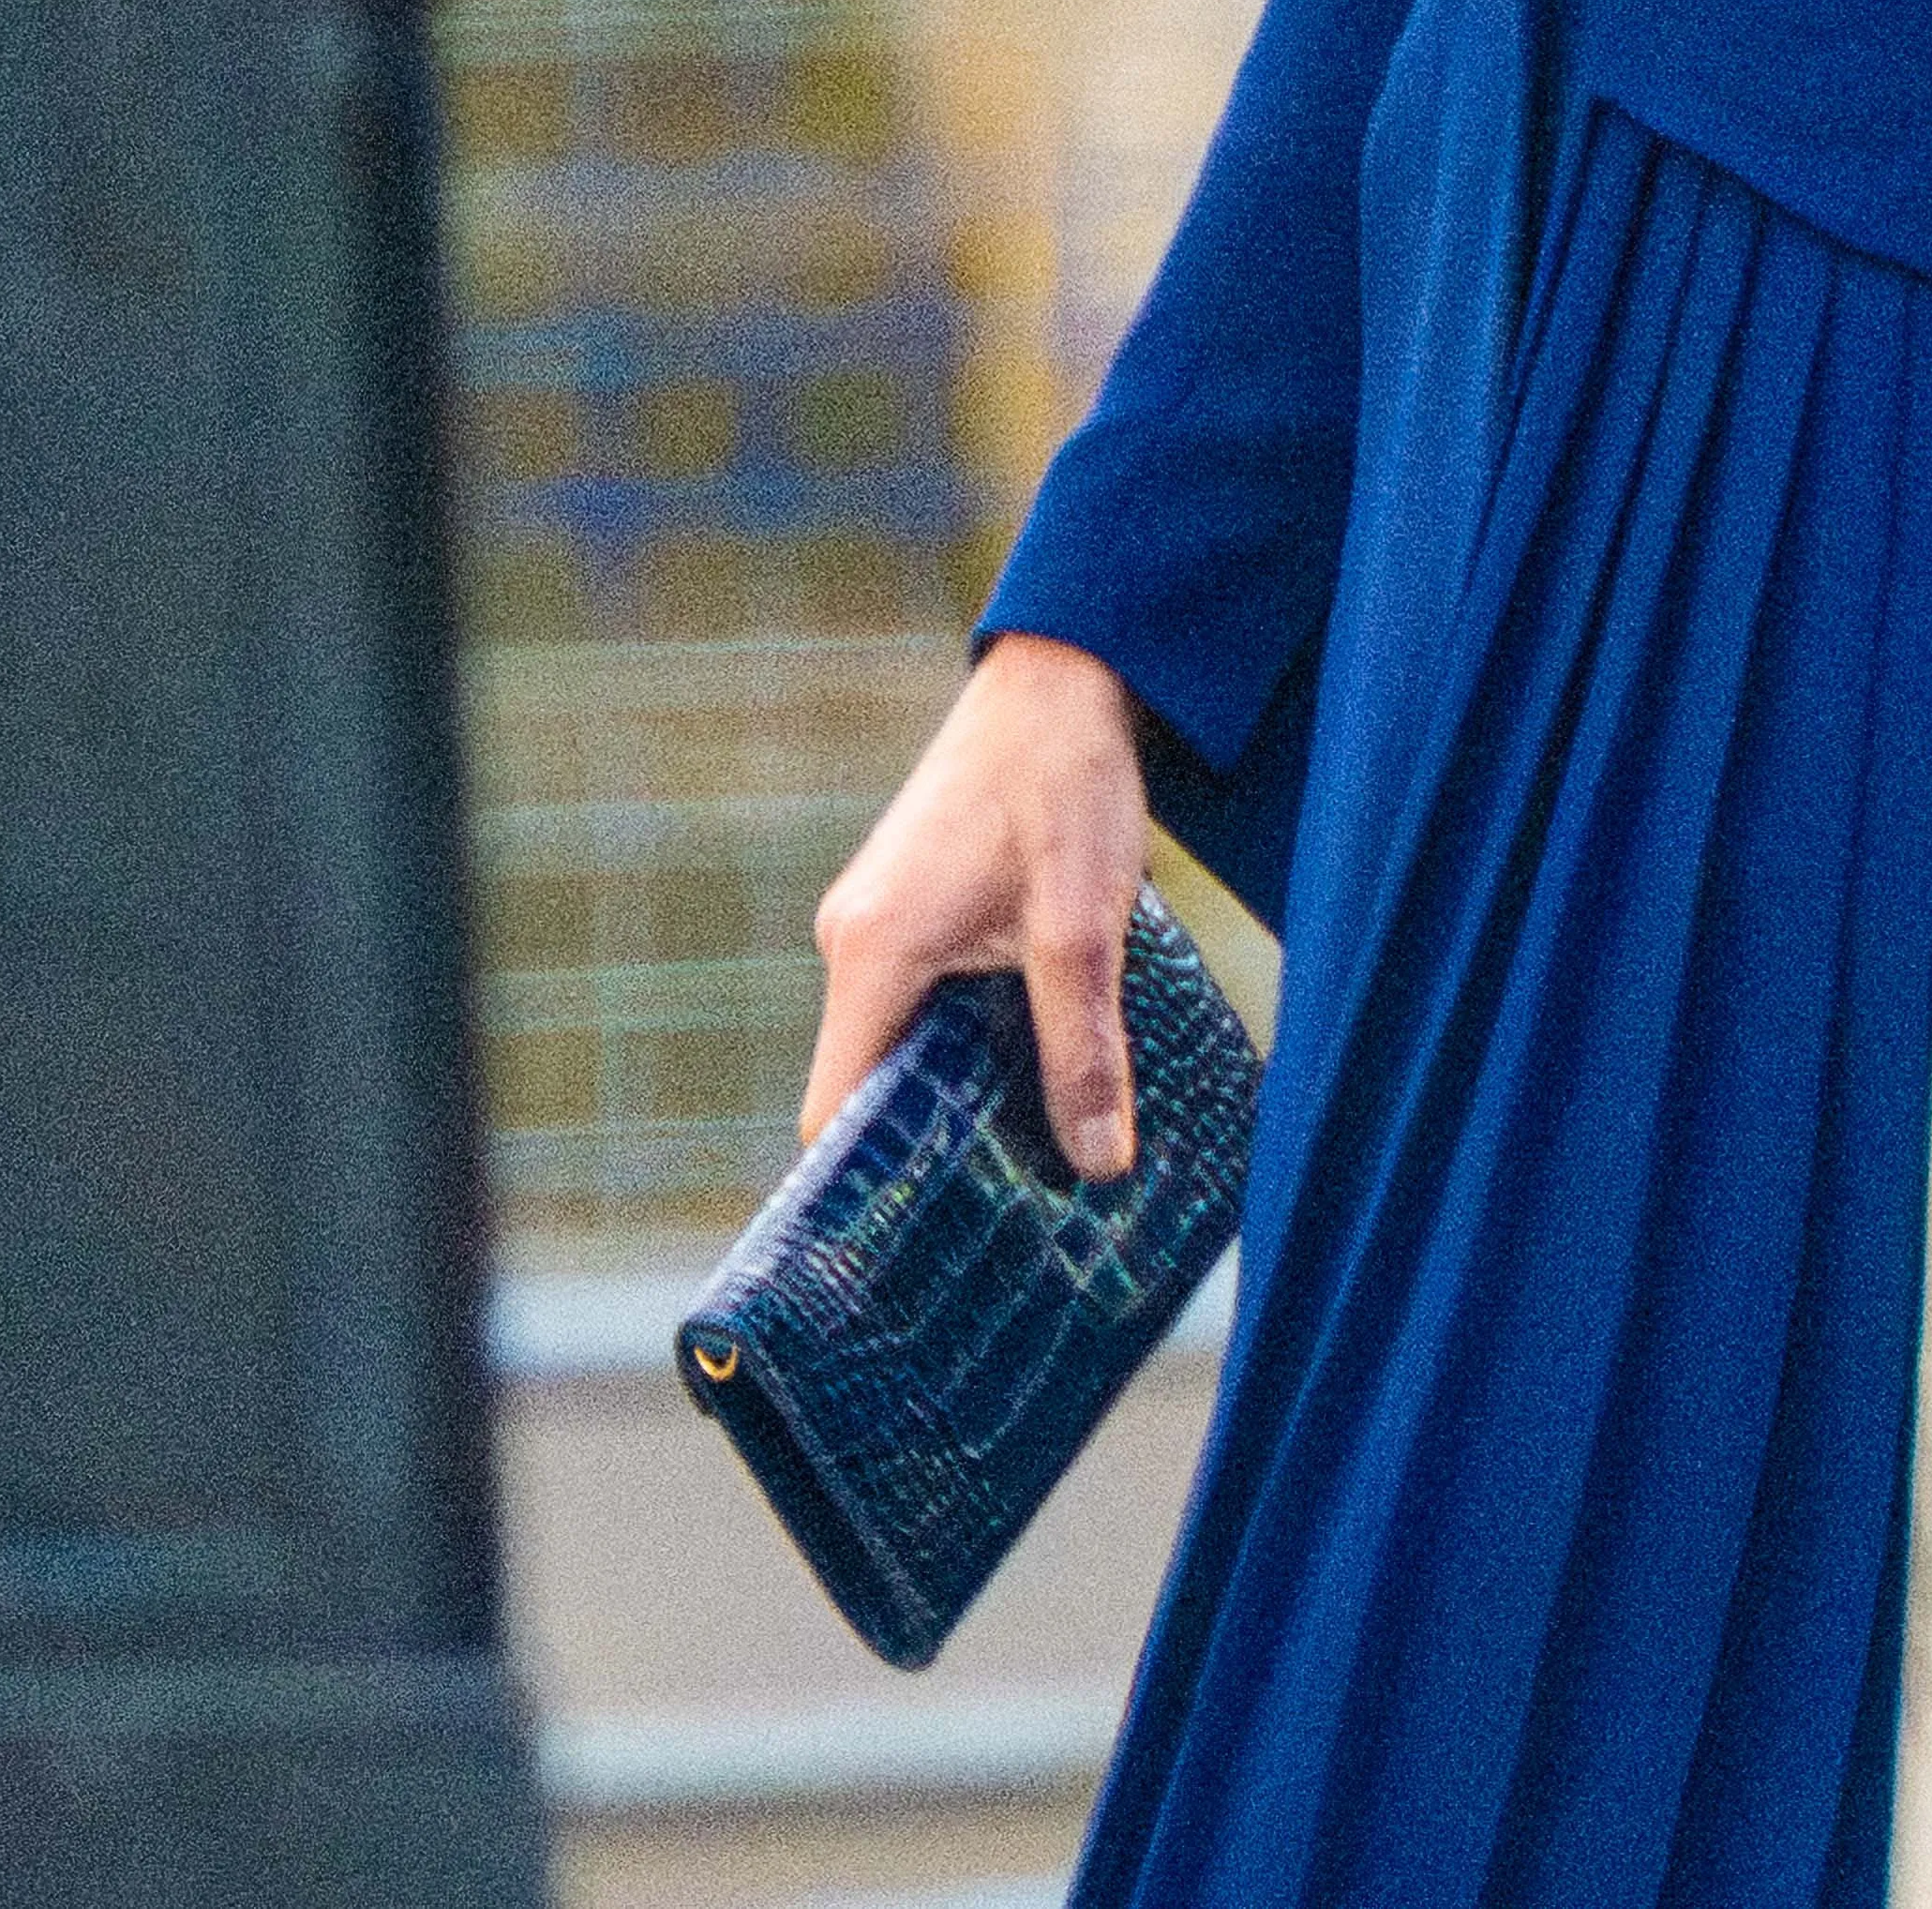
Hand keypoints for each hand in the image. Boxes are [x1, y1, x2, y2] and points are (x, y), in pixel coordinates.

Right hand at [803, 631, 1148, 1175]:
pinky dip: (964, 1043)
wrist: (1068, 672)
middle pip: (868, 1088)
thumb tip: (1096, 1164)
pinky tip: (1031, 1073)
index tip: (914, 1260)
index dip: (867, 1193)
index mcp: (872, 956)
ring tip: (1026, 1166)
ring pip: (901, 1045)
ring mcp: (879, 920)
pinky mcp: (913, 904)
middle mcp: (855, 943)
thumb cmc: (1065, 782)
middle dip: (926, 1155)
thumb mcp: (1085, 925)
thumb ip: (1084, 1046)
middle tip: (997, 1227)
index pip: (835, 1116)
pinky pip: (921, 1001)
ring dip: (955, 1095)